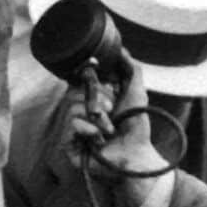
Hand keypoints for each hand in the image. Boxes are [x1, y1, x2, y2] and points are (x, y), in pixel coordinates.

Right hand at [65, 68, 169, 206]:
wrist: (136, 155)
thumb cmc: (137, 127)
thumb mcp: (137, 93)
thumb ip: (131, 69)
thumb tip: (122, 50)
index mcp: (93, 101)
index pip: (80, 83)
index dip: (92, 83)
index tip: (105, 84)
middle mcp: (82, 114)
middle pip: (73, 93)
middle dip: (98, 100)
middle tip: (112, 109)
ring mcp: (74, 130)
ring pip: (71, 109)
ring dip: (96, 118)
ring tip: (109, 129)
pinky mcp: (69, 145)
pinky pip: (70, 127)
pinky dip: (87, 130)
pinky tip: (98, 139)